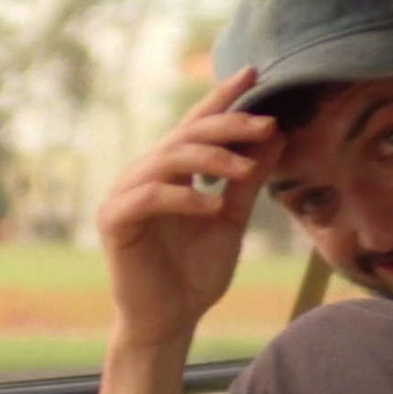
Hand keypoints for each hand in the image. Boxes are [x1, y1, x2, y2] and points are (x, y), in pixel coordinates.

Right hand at [97, 68, 284, 351]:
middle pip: (185, 134)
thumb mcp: (231, 219)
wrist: (170, 321)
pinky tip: (212, 206)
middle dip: (228, 125)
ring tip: (244, 169)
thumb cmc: (196, 272)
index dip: (222, 97)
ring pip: (167, 158)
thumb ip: (247, 180)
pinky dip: (183, 197)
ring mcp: (126, 194)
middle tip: (266, 124)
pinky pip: (148, 196)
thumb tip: (277, 134)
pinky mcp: (115, 220)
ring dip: (210, 159)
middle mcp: (145, 173)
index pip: (197, 124)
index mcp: (171, 170)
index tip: (253, 72)